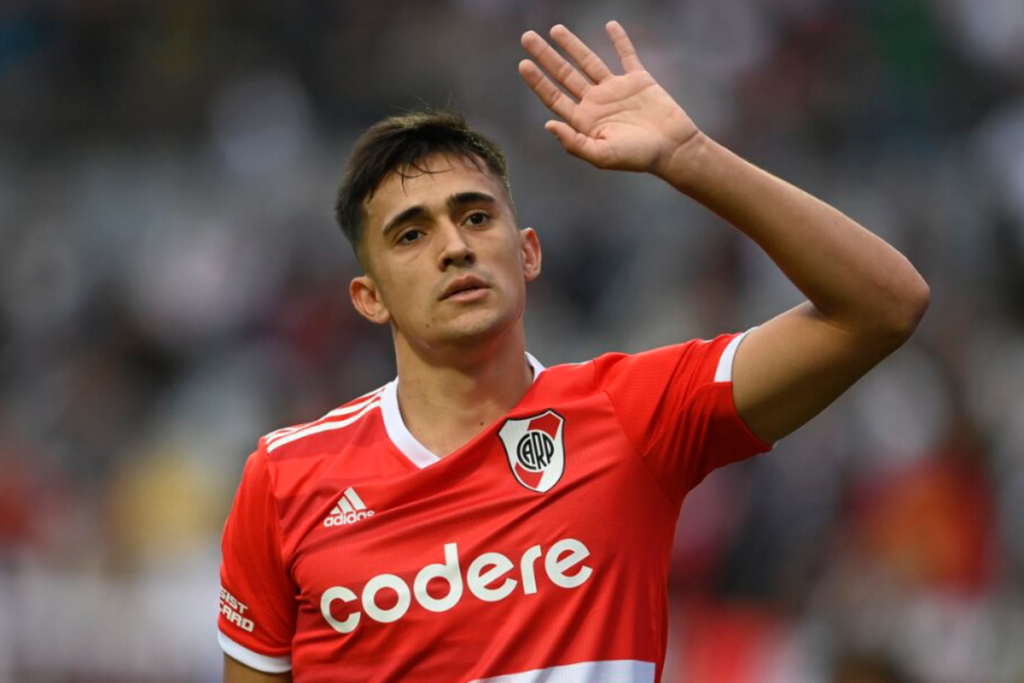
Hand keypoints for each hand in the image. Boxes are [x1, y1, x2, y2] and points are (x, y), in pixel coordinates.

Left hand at [519, 21, 700, 176]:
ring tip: (555, 29)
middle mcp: (596, 103)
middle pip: (564, 74)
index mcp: (584, 121)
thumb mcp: (601, 155)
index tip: (523, 63)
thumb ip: (574, 143)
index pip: (554, 97)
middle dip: (546, 56)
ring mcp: (616, 90)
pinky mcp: (638, 80)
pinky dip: (619, 40)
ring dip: (572, 45)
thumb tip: (548, 125)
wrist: (673, 149)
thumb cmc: (637, 157)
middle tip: (527, 37)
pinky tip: (610, 25)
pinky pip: (626, 56)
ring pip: (588, 62)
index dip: (538, 81)